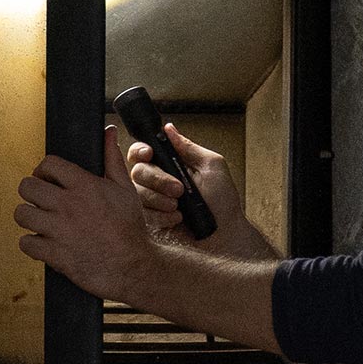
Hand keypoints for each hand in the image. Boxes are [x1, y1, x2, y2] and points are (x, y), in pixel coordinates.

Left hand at [14, 126, 158, 303]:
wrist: (133, 267)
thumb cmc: (130, 228)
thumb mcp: (125, 188)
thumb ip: (112, 158)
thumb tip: (108, 132)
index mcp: (84, 186)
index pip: (48, 164)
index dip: (44, 169)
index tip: (48, 178)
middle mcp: (68, 205)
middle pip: (26, 187)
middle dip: (32, 191)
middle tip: (41, 198)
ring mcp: (59, 230)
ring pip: (21, 214)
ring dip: (29, 216)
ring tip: (40, 220)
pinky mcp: (54, 254)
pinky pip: (26, 243)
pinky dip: (32, 243)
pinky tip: (44, 241)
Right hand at [127, 123, 250, 255]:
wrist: (224, 235)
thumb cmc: (223, 203)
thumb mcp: (212, 167)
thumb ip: (189, 147)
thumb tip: (169, 128)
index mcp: (170, 164)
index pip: (142, 152)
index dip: (140, 150)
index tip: (150, 154)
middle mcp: (158, 182)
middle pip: (137, 171)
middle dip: (158, 179)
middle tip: (179, 189)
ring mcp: (153, 202)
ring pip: (138, 193)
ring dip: (160, 199)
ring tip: (179, 206)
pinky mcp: (151, 222)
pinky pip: (143, 214)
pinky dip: (161, 216)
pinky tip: (177, 218)